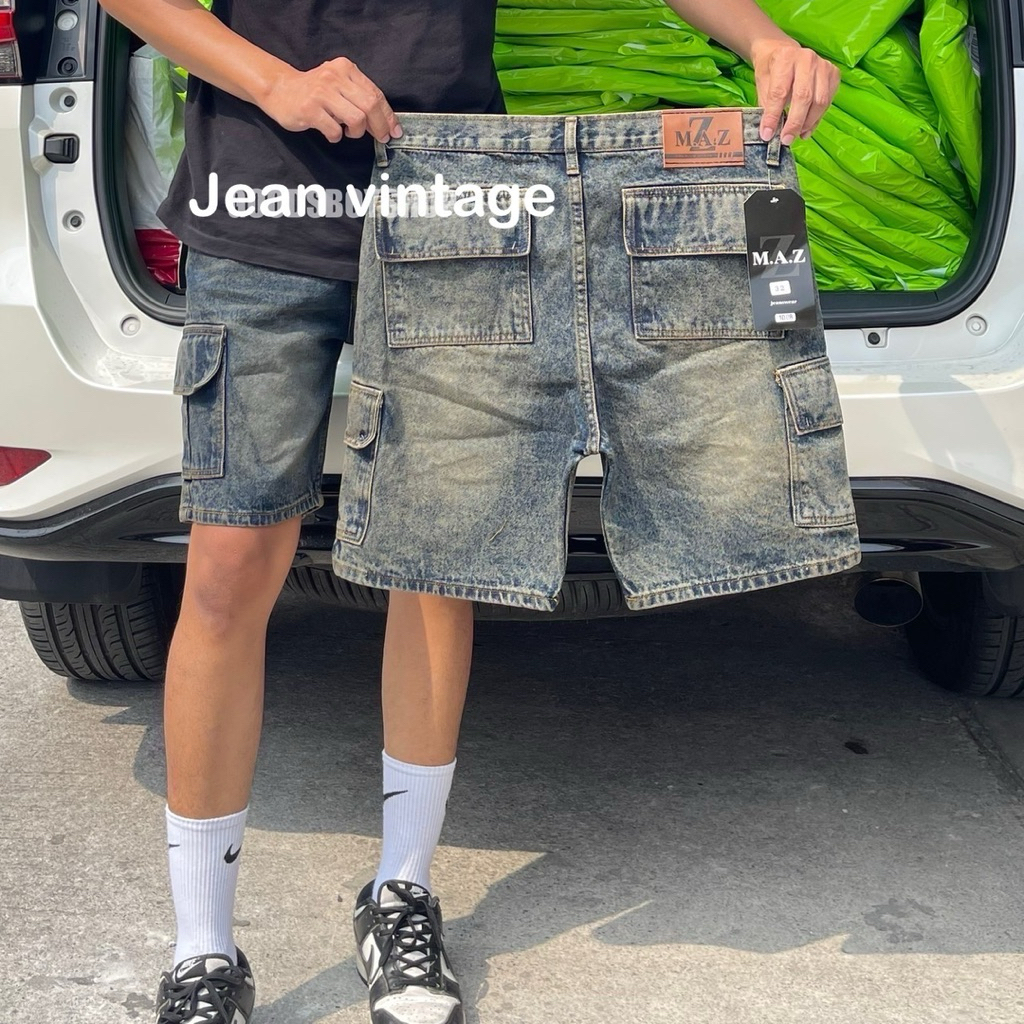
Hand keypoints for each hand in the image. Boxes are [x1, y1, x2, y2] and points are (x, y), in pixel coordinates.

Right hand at [258, 57, 401, 143]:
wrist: (279, 89)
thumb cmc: (314, 92)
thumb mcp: (339, 85)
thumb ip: (360, 97)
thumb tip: (385, 123)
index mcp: (346, 68)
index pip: (375, 94)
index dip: (388, 116)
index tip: (394, 131)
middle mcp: (334, 77)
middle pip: (370, 106)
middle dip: (379, 126)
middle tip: (380, 138)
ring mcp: (321, 93)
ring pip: (356, 119)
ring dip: (356, 132)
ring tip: (347, 131)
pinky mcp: (310, 109)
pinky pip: (335, 131)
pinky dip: (336, 137)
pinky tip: (331, 133)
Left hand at [750, 37, 839, 145]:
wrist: (783, 51)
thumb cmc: (771, 69)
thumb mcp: (762, 84)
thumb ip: (766, 105)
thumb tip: (771, 131)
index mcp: (785, 58)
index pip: (779, 92)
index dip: (773, 116)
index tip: (767, 134)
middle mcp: (807, 58)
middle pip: (804, 96)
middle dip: (794, 122)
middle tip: (786, 140)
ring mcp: (823, 65)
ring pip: (820, 100)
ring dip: (808, 123)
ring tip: (796, 135)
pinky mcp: (833, 73)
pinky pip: (828, 101)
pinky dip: (817, 118)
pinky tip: (806, 128)